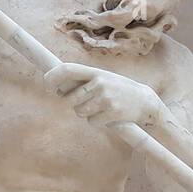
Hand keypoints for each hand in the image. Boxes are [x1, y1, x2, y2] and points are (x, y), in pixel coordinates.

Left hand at [45, 63, 165, 129]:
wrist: (146, 101)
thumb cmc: (119, 90)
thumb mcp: (103, 79)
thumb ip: (84, 81)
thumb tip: (58, 89)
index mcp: (95, 72)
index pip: (67, 69)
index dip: (52, 76)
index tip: (47, 83)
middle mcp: (99, 83)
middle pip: (69, 98)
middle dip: (73, 104)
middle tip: (87, 103)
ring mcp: (105, 98)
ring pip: (79, 112)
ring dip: (86, 114)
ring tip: (101, 108)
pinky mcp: (111, 112)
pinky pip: (91, 122)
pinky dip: (97, 122)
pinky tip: (109, 116)